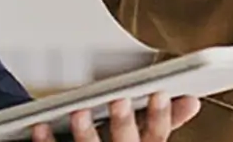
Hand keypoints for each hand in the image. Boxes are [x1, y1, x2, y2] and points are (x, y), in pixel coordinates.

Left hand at [29, 94, 201, 141]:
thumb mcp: (145, 139)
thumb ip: (166, 121)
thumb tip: (192, 101)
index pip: (157, 139)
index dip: (160, 118)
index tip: (160, 94)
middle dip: (123, 125)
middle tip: (120, 100)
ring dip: (86, 134)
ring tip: (79, 112)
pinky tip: (40, 127)